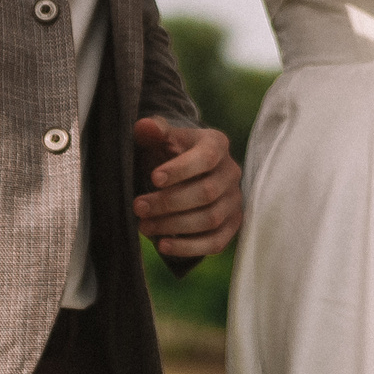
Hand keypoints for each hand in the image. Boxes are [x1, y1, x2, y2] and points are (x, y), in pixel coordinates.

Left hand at [131, 117, 243, 258]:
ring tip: (144, 226)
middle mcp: (232, 172)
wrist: (182, 173)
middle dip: (169, 202)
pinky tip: (163, 245)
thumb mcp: (160, 138)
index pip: (205, 158)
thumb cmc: (168, 153)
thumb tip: (145, 126)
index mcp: (216, 144)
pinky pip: (216, 242)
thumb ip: (153, 131)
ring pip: (210, 219)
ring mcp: (234, 200)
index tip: (153, 178)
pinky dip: (189, 247)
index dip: (181, 169)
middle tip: (138, 207)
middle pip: (207, 192)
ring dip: (174, 226)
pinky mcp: (232, 225)